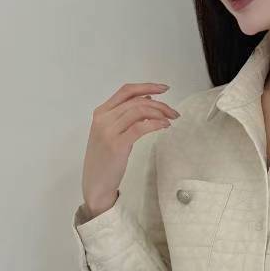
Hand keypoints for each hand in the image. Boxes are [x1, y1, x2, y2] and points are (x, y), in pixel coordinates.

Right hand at [80, 81, 180, 213]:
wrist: (95, 184)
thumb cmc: (105, 160)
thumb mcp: (113, 133)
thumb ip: (126, 116)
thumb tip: (147, 99)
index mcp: (101, 112)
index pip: (126, 91)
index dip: (147, 86)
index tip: (164, 89)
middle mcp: (103, 118)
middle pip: (136, 101)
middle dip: (159, 103)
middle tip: (174, 112)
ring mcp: (108, 131)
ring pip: (139, 111)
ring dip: (160, 113)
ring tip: (171, 119)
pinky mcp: (116, 144)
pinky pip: (140, 127)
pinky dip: (155, 123)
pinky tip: (164, 126)